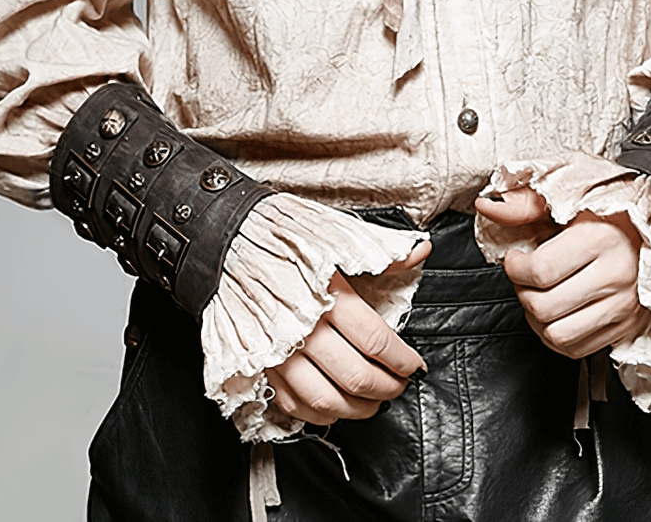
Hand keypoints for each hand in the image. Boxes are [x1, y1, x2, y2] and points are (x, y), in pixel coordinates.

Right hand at [267, 241, 429, 423]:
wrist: (228, 242)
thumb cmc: (284, 237)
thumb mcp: (338, 237)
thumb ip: (383, 252)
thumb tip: (421, 251)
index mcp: (328, 295)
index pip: (376, 341)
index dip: (402, 360)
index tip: (414, 366)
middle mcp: (303, 327)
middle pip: (356, 377)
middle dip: (388, 387)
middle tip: (400, 384)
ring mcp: (278, 351)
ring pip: (326, 400)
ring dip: (358, 409)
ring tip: (375, 401)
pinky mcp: (259, 364)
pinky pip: (292, 404)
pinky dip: (319, 414)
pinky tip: (337, 407)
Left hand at [476, 187, 650, 358]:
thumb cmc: (609, 209)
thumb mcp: (568, 195)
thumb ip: (524, 205)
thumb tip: (486, 206)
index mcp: (600, 239)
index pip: (540, 271)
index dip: (515, 268)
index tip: (515, 259)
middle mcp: (616, 276)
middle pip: (545, 306)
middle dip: (522, 293)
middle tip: (525, 277)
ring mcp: (624, 306)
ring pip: (558, 335)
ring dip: (537, 320)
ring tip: (538, 296)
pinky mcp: (626, 327)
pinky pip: (577, 349)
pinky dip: (556, 337)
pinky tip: (555, 313)